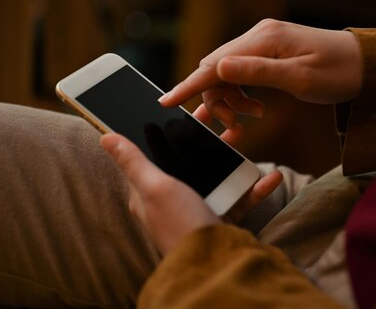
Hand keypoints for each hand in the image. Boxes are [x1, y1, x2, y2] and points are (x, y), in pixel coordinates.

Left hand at [100, 129, 281, 254]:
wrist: (214, 263)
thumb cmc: (179, 224)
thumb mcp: (154, 188)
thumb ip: (133, 161)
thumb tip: (105, 137)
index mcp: (149, 192)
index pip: (151, 155)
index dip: (163, 132)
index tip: (180, 111)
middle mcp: (173, 199)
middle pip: (188, 161)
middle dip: (206, 140)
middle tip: (218, 119)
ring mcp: (198, 208)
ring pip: (216, 175)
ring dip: (232, 157)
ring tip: (241, 136)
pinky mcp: (221, 217)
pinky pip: (239, 196)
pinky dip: (255, 187)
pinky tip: (270, 176)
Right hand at [158, 19, 362, 127]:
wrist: (365, 65)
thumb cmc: (339, 72)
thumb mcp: (300, 78)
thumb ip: (257, 72)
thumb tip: (218, 69)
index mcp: (265, 40)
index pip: (215, 64)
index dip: (189, 85)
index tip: (166, 102)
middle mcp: (259, 36)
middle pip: (216, 69)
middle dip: (215, 101)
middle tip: (232, 127)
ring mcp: (263, 42)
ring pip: (227, 74)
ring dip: (229, 101)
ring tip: (246, 121)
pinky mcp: (268, 52)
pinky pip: (241, 74)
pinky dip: (240, 95)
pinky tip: (250, 111)